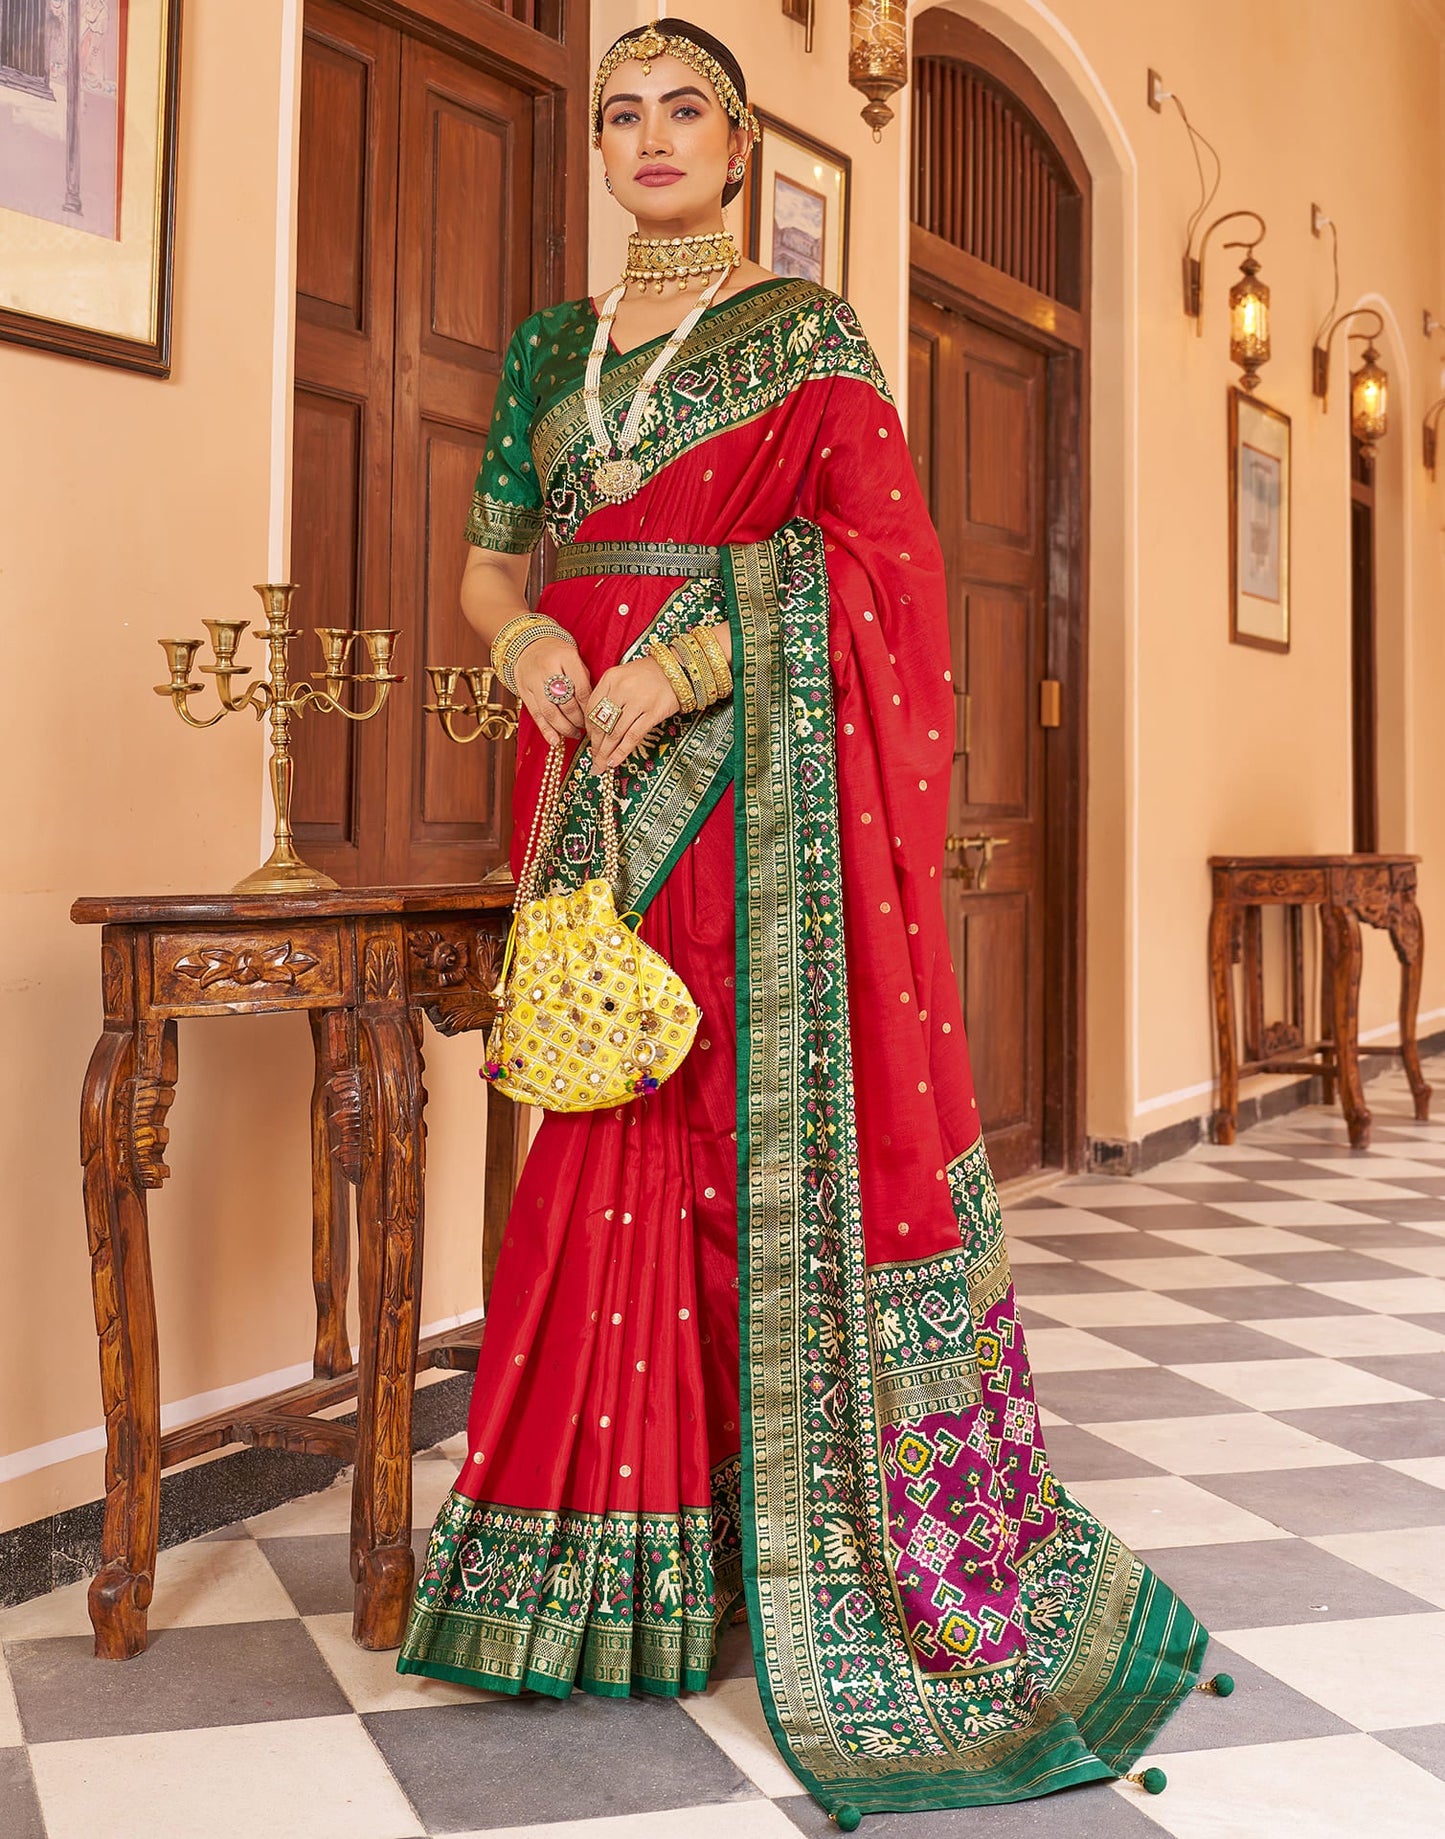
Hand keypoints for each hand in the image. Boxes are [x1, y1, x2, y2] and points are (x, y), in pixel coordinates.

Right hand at [513, 638, 593, 743]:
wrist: (529, 645)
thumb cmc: (558, 655)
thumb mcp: (575, 659)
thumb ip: (584, 680)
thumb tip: (594, 709)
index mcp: (566, 657)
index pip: (582, 689)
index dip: (589, 709)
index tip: (595, 719)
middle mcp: (548, 668)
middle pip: (566, 703)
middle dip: (578, 720)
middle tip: (586, 728)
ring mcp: (533, 681)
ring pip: (550, 712)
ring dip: (564, 728)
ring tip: (575, 734)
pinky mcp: (524, 691)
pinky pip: (536, 714)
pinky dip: (546, 730)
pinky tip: (556, 741)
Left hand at [587, 656, 679, 771]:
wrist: (678, 668)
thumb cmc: (649, 674)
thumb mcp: (623, 676)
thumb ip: (609, 695)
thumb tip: (598, 726)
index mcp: (610, 678)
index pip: (591, 708)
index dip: (588, 729)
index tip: (589, 740)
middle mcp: (621, 689)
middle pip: (601, 723)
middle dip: (595, 746)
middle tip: (593, 761)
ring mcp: (637, 702)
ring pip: (615, 733)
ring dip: (606, 753)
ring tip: (601, 766)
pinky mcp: (652, 713)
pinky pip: (632, 737)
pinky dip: (621, 752)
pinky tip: (614, 762)